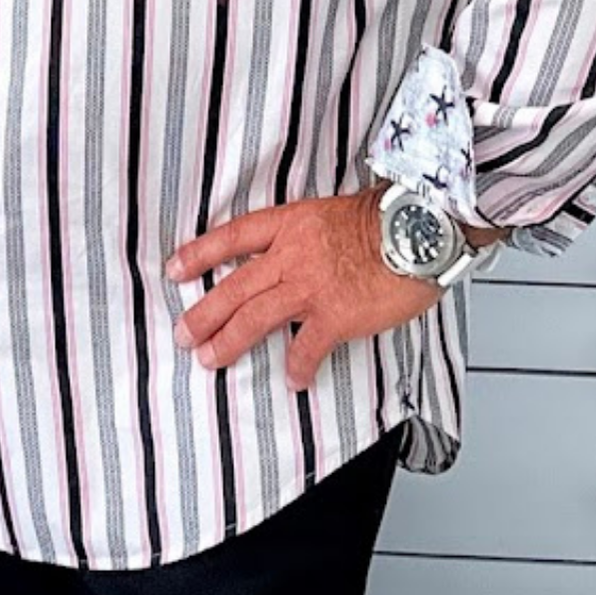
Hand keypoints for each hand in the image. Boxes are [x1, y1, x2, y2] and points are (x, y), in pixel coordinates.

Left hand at [165, 188, 436, 392]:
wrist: (419, 229)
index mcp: (289, 224)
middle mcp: (291, 254)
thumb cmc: (384, 221)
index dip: (200, 253)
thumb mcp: (330, 215)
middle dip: (204, 313)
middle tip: (182, 335)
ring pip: (255, 315)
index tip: (175, 269)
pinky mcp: (336, 314)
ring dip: (228, 341)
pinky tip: (293, 380)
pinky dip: (297, 365)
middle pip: (234, 286)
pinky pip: (306, 346)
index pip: (232, 237)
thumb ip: (304, 237)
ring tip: (210, 360)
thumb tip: (288, 260)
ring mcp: (311, 285)